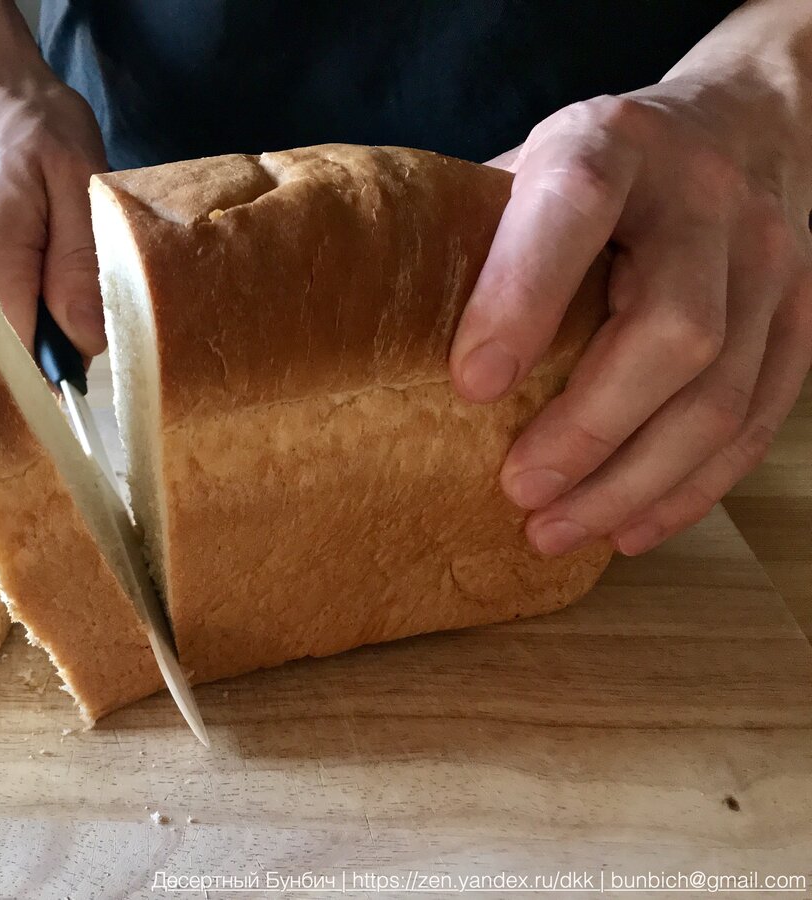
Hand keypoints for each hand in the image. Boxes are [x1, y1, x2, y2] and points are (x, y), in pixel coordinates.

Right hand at [0, 3, 108, 355]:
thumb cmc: (24, 117)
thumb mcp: (78, 178)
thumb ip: (82, 265)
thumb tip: (87, 339)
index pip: (28, 364)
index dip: (65, 364)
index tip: (87, 334)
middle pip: (7, 355)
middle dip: (49, 337)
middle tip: (70, 280)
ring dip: (29, 312)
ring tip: (41, 253)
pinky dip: (5, 294)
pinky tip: (19, 250)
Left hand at [450, 74, 811, 557]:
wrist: (740, 120)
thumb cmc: (597, 164)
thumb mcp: (525, 164)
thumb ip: (476, 233)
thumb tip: (392, 342)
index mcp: (614, 141)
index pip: (575, 207)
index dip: (522, 297)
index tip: (471, 386)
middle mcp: (704, 195)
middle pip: (675, 329)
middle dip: (590, 427)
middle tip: (518, 492)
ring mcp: (770, 258)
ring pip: (723, 394)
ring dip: (635, 481)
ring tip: (557, 531)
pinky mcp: (803, 314)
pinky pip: (761, 418)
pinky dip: (691, 487)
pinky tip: (628, 526)